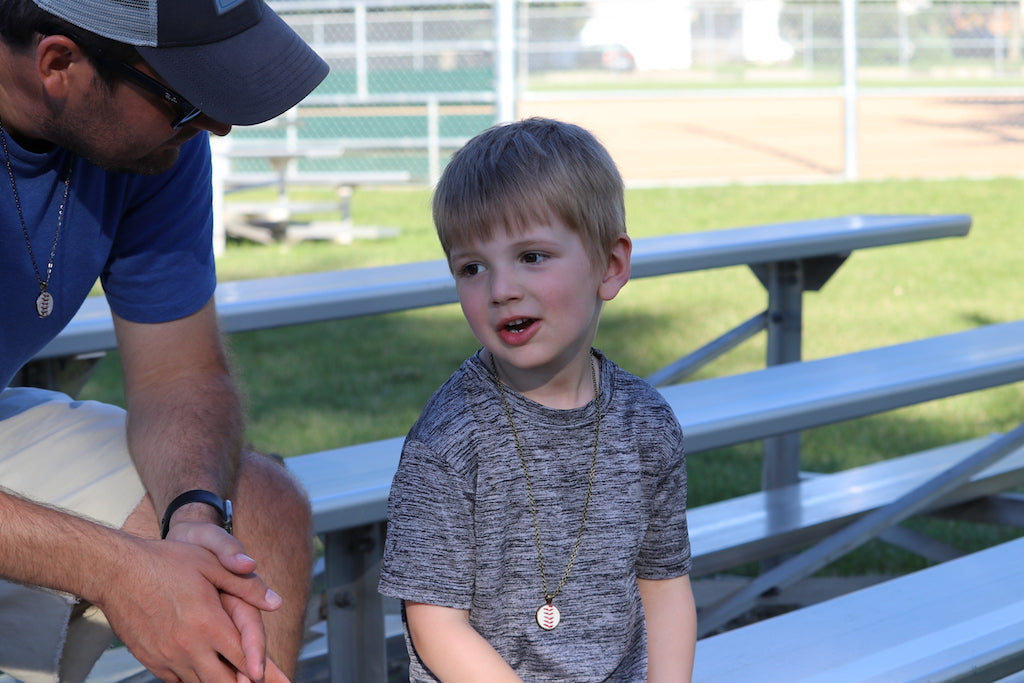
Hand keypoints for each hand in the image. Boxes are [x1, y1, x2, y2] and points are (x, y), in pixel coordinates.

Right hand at [97, 525, 283, 682]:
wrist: (115, 571)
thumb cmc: (166, 561)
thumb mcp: (211, 564)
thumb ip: (246, 585)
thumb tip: (277, 602)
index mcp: (208, 624)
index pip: (244, 658)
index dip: (264, 671)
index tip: (275, 678)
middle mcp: (189, 646)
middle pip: (224, 681)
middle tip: (255, 682)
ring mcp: (168, 657)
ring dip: (218, 682)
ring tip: (232, 679)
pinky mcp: (151, 660)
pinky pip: (178, 681)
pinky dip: (193, 680)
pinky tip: (202, 674)